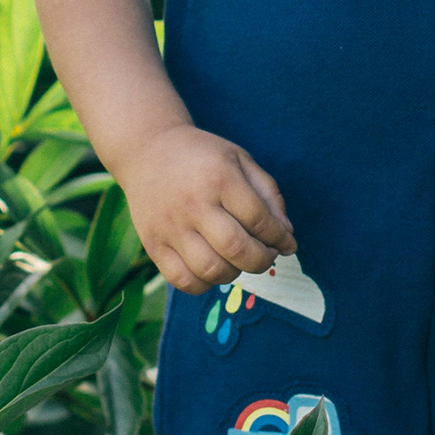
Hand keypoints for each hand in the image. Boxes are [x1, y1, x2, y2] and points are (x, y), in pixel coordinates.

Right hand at [124, 125, 295, 293]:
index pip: (259, 220)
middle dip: (263, 260)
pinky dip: (204, 284)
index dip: (280, 238)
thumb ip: (268, 194)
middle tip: (266, 255)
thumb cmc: (202, 156)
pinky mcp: (153, 245)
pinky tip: (212, 268)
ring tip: (238, 260)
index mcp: (220, 179)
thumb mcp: (240, 160)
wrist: (147, 149)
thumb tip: (287, 234)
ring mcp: (171, 228)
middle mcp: (194, 205)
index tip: (286, 243)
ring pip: (212, 270)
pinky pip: (183, 281)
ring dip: (235, 273)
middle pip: (237, 250)